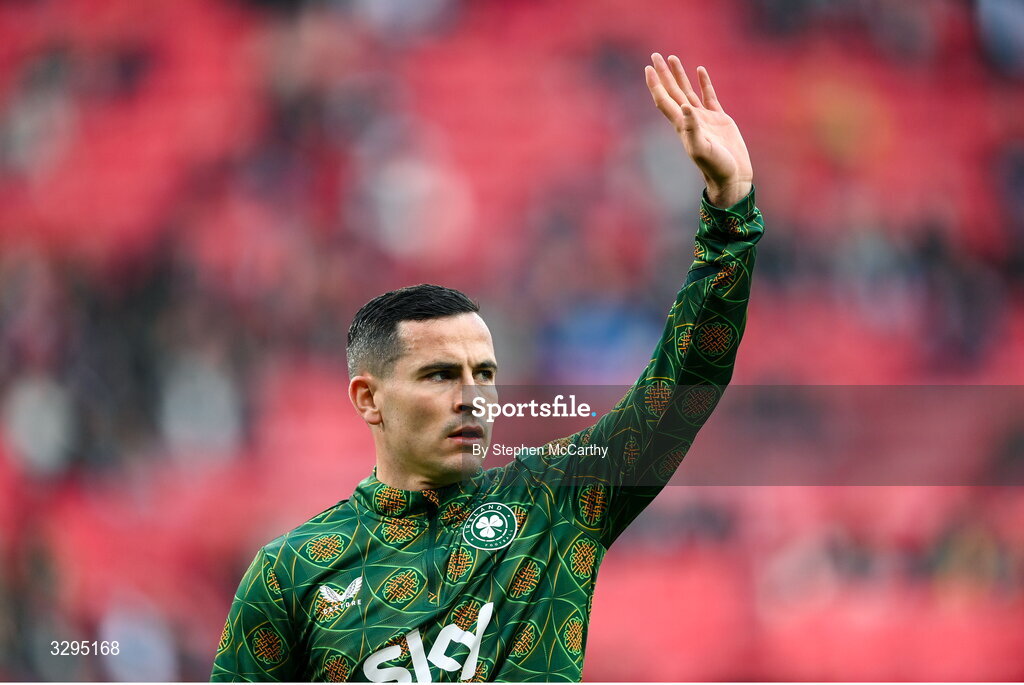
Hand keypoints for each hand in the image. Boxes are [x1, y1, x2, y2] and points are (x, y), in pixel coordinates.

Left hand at [645, 53, 752, 207]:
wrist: (731, 177)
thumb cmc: (715, 166)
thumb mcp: (702, 148)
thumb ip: (692, 128)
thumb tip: (684, 106)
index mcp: (682, 125)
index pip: (664, 100)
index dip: (655, 84)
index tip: (648, 68)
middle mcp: (689, 119)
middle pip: (672, 91)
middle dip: (663, 74)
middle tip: (654, 55)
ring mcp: (704, 118)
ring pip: (687, 91)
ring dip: (679, 75)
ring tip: (672, 58)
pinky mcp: (719, 119)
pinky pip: (708, 96)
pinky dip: (704, 83)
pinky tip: (700, 70)